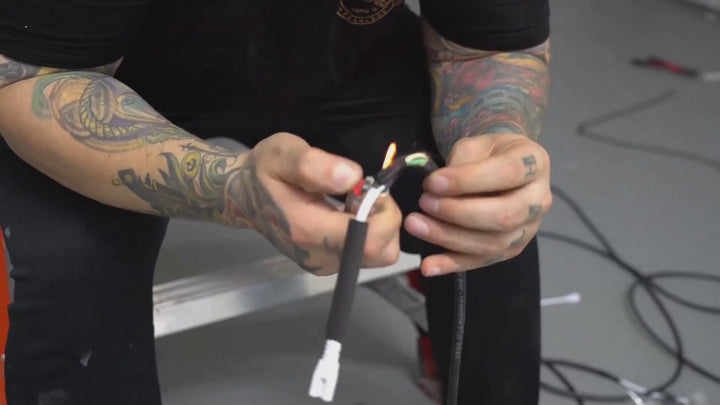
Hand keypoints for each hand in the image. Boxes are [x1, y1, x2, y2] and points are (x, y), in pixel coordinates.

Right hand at [225, 133, 401, 275]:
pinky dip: (367, 232)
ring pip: (378, 254)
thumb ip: (315, 165)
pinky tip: (346, 212)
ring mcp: (323, 264)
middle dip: (385, 218)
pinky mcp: (327, 264)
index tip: (371, 188)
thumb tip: (352, 177)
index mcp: (308, 230)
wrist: (243, 195)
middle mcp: (319, 256)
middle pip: (381, 251)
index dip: (385, 214)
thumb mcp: (283, 153)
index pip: (370, 240)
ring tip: (352, 201)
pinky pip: (365, 254)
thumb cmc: (264, 171)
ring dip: (377, 225)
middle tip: (363, 192)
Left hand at [403, 133, 551, 275]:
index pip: (507, 174)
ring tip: (416, 225)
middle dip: (458, 212)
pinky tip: (429, 266)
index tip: (432, 182)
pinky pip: (482, 261)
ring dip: (449, 238)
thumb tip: (437, 188)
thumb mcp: (476, 145)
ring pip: (492, 243)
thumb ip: (461, 162)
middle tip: (424, 202)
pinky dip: (453, 265)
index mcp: (535, 164)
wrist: (503, 168)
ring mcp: (528, 229)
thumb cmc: (488, 154)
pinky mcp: (512, 249)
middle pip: (504, 216)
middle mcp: (539, 200)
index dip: (468, 180)